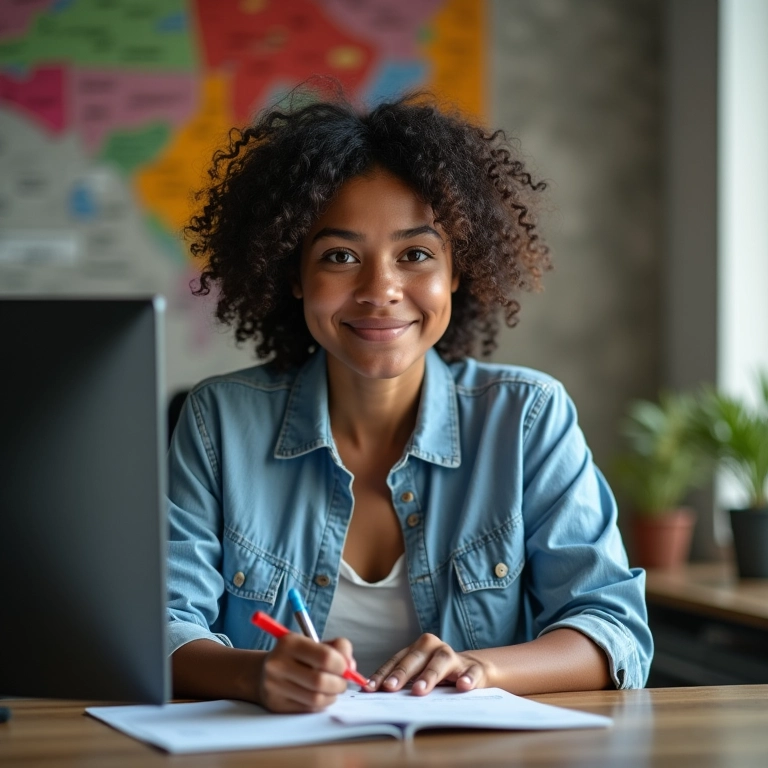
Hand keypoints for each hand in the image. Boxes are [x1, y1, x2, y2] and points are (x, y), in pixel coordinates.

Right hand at [259, 634, 354, 712]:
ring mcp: (274, 686)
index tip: (346, 667)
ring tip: (333, 689)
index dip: (342, 665)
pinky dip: (321, 704)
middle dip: (339, 684)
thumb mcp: (315, 643)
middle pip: (320, 681)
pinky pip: (308, 709)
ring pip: (316, 699)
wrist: (264, 671)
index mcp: (290, 642)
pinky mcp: (275, 704)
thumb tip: (351, 667)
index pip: (325, 657)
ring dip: (332, 696)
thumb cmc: (298, 656)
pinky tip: (321, 696)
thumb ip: (338, 648)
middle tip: (343, 682)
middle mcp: (278, 664)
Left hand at [366, 633, 492, 694]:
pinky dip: (467, 678)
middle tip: (390, 687)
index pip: (396, 660)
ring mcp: (455, 657)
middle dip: (402, 673)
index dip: (383, 674)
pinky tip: (463, 686)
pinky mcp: (473, 668)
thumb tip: (374, 693)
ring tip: (419, 690)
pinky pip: (471, 672)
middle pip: (416, 659)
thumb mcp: (419, 674)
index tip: (370, 688)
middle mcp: (434, 647)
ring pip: (441, 662)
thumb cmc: (438, 673)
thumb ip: (401, 681)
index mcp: (418, 648)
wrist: (473, 669)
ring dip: (429, 676)